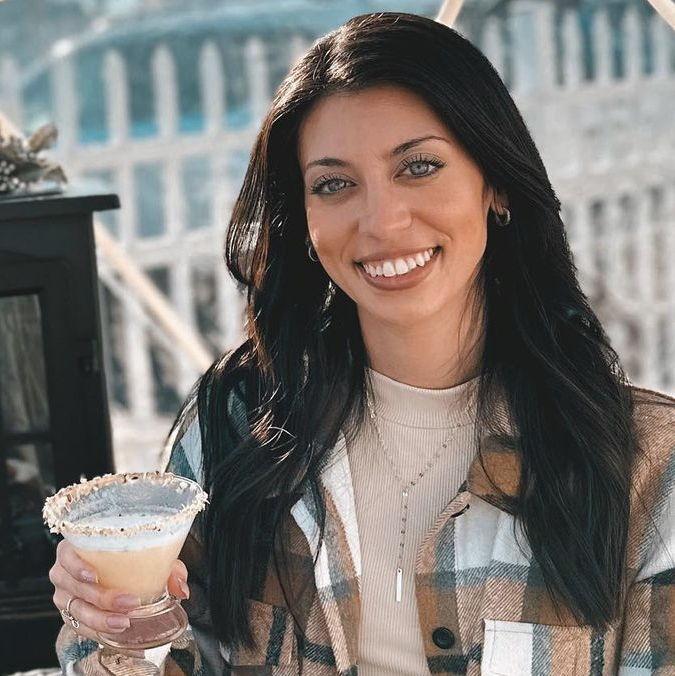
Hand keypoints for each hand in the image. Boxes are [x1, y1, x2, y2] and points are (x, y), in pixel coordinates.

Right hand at [49, 539, 189, 643]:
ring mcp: (65, 593)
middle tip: (128, 602)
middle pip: (76, 587)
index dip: (77, 565)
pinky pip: (77, 625)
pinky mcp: (69, 613)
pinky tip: (114, 633)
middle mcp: (65, 571)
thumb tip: (181, 588)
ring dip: (100, 618)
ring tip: (123, 622)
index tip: (94, 576)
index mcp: (78, 547)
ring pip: (76, 609)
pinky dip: (96, 630)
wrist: (116, 569)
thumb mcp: (147, 554)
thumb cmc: (127, 556)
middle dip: (102, 597)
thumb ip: (167, 567)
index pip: (68, 555)